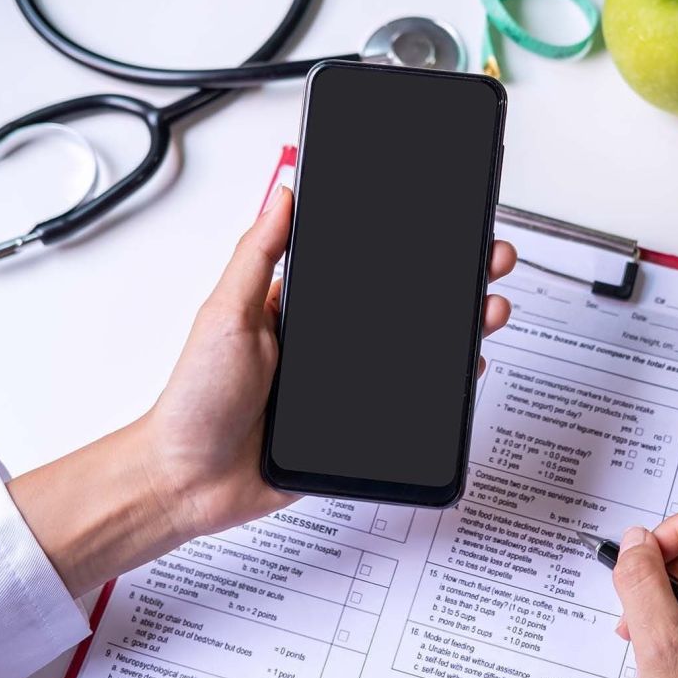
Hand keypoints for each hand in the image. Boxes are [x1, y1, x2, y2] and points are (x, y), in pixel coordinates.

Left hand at [11, 187, 515, 593]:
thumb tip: (282, 197)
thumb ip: (256, 256)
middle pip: (403, 307)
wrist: (189, 480)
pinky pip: (410, 407)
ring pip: (415, 354)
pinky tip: (466, 370)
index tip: (445, 225)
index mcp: (299, 309)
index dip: (407, 247)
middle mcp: (328, 345)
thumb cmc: (194, 400)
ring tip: (487, 311)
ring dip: (459, 331)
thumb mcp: (225, 315)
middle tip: (488, 262)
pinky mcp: (355, 428)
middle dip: (453, 282)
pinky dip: (442, 391)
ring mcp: (344, 387)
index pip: (365, 268)